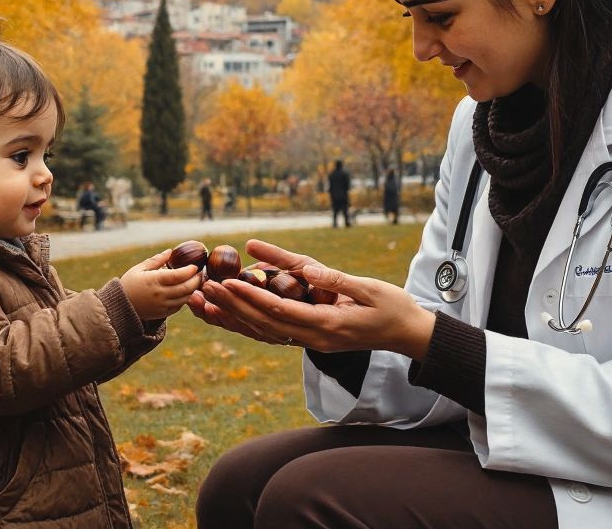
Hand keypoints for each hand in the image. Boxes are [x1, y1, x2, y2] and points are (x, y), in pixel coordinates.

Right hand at [121, 248, 201, 320]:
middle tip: (200, 273)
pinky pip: (179, 306)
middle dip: (196, 280)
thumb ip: (156, 260)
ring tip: (195, 281)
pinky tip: (185, 291)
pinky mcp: (163, 313)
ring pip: (185, 298)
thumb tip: (170, 252)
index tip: (195, 266)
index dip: (189, 271)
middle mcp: (160, 294)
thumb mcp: (139, 269)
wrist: (120, 306)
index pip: (178, 276)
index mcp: (154, 281)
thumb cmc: (129, 284)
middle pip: (186, 288)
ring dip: (193, 290)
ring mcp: (162, 305)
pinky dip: (185, 298)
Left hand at [193, 239, 435, 358]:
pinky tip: (229, 313)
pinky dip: (249, 323)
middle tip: (205, 288)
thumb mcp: (369, 288)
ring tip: (205, 304)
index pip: (280, 311)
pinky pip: (274, 333)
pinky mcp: (311, 339)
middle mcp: (314, 338)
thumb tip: (305, 269)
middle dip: (233, 307)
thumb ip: (335, 279)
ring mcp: (311, 342)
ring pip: (264, 332)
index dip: (252, 296)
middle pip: (264, 324)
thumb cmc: (392, 307)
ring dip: (234, 319)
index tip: (228, 281)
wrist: (407, 333)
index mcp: (327, 325)